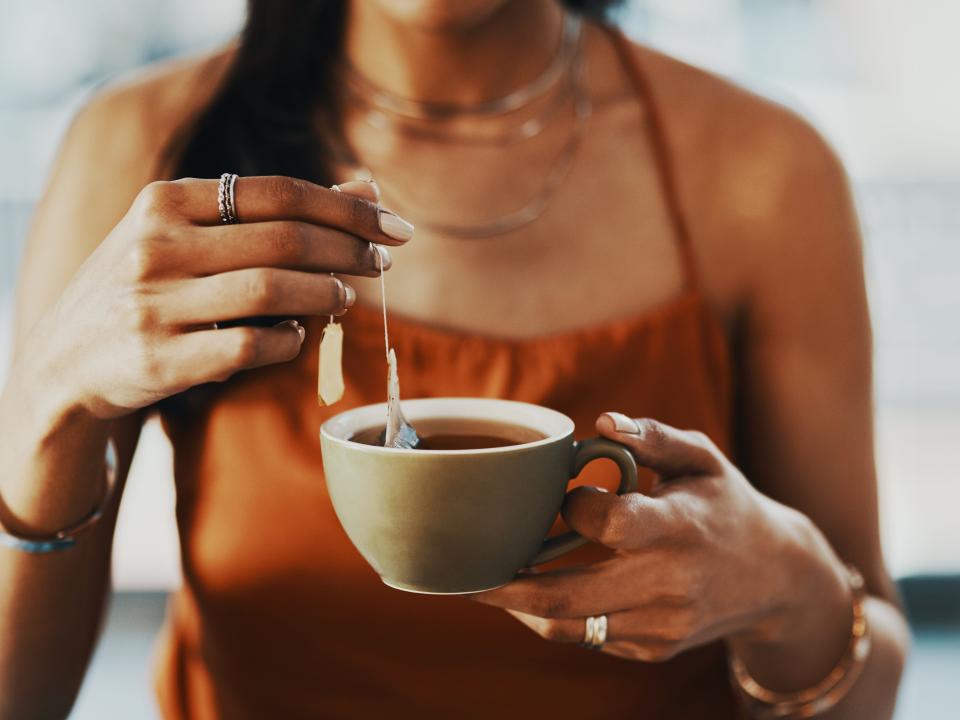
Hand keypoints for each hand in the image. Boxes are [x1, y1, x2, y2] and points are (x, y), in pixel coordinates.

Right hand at [31, 176, 412, 418]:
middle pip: (285, 239)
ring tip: (346, 297)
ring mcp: (154, 305)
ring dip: (327, 294)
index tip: (394, 227)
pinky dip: (292, 340)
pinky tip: (301, 335)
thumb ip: (272, 211)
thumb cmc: (147, 286)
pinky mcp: (161, 361)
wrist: (64, 360)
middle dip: (350, 251)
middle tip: (383, 263)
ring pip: (273, 291)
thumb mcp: (190, 234)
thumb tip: (366, 187)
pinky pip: (252, 347)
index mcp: (164, 201)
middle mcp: (155, 246)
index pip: (279, 193)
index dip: (347, 209)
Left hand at [470, 413, 846, 661]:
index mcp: (681, 528)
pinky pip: (588, 638)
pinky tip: (534, 593)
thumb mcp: (702, 458)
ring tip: (486, 583)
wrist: (776, 578)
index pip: (608, 524)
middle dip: (505, 587)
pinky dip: (554, 616)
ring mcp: (662, 625)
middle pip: (570, 595)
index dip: (575, 507)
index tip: (568, 494)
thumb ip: (653, 436)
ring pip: (570, 626)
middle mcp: (671, 584)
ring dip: (519, 607)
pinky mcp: (654, 649)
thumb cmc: (727, 504)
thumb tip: (602, 423)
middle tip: (464, 571)